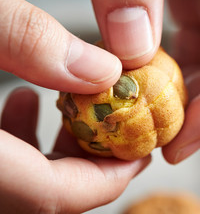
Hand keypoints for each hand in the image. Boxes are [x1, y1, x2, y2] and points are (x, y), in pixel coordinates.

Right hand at [0, 0, 161, 211]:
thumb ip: (30, 40)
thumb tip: (101, 69)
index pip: (54, 195)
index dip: (108, 177)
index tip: (142, 150)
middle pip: (46, 192)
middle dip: (88, 159)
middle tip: (114, 125)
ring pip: (23, 178)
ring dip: (55, 143)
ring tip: (71, 104)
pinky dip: (19, 134)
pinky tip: (23, 95)